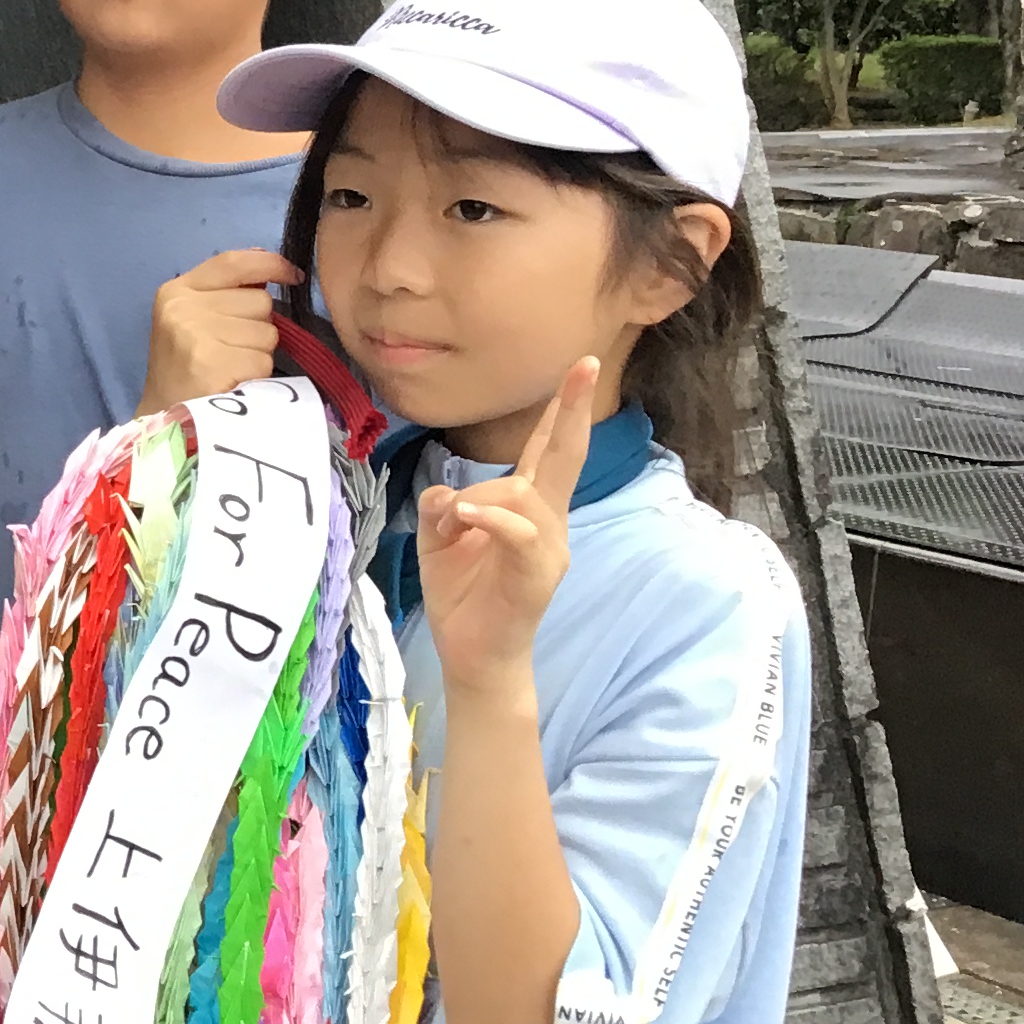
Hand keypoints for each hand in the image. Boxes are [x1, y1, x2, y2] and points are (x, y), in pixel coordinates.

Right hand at [135, 250, 298, 414]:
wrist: (164, 420)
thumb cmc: (184, 368)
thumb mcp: (192, 318)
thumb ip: (226, 291)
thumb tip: (271, 266)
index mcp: (176, 292)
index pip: (233, 262)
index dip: (270, 264)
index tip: (292, 276)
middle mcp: (183, 309)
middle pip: (259, 301)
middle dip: (258, 325)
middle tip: (233, 349)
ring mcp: (195, 337)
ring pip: (267, 332)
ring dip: (260, 353)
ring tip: (232, 367)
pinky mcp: (211, 366)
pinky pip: (263, 360)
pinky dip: (257, 376)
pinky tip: (234, 383)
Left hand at [421, 357, 596, 688]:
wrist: (472, 655)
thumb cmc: (463, 595)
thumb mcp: (440, 539)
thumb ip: (444, 506)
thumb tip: (449, 493)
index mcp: (527, 508)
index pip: (544, 452)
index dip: (558, 413)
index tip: (575, 369)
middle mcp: (547, 521)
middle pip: (563, 457)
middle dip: (572, 411)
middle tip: (583, 368)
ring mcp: (548, 546)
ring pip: (521, 490)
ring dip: (475, 498)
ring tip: (452, 527)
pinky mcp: (538, 574)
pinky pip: (520, 530)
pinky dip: (492, 516)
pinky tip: (468, 516)